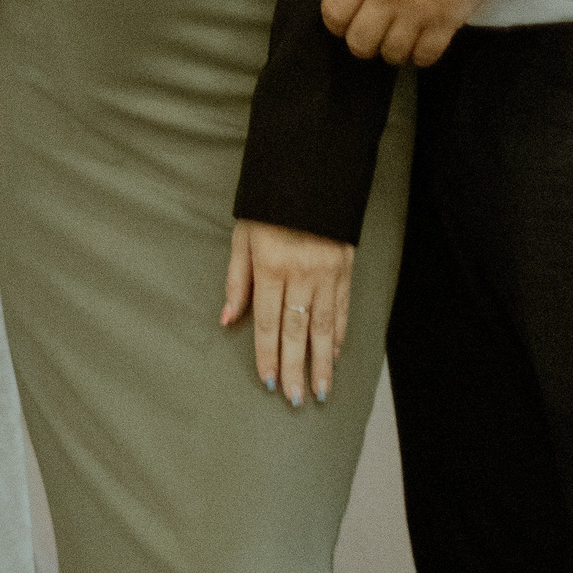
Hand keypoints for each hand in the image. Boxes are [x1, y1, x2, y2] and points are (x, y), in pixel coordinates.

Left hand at [222, 219, 352, 406]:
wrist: (310, 173)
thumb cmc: (268, 206)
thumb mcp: (243, 236)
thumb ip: (236, 279)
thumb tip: (227, 319)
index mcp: (271, 266)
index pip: (268, 321)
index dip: (268, 353)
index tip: (269, 381)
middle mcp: (301, 274)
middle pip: (297, 330)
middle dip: (295, 368)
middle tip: (294, 400)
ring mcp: (327, 273)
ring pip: (324, 326)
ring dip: (322, 362)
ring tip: (320, 391)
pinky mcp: (345, 269)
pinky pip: (343, 309)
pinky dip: (339, 336)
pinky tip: (334, 356)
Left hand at [321, 0, 515, 66]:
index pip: (333, 13)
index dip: (334, 21)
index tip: (343, 18)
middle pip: (359, 42)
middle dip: (360, 42)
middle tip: (370, 31)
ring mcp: (419, 10)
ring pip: (393, 54)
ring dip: (392, 50)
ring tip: (397, 37)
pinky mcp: (449, 20)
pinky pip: (428, 55)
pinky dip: (421, 55)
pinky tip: (422, 42)